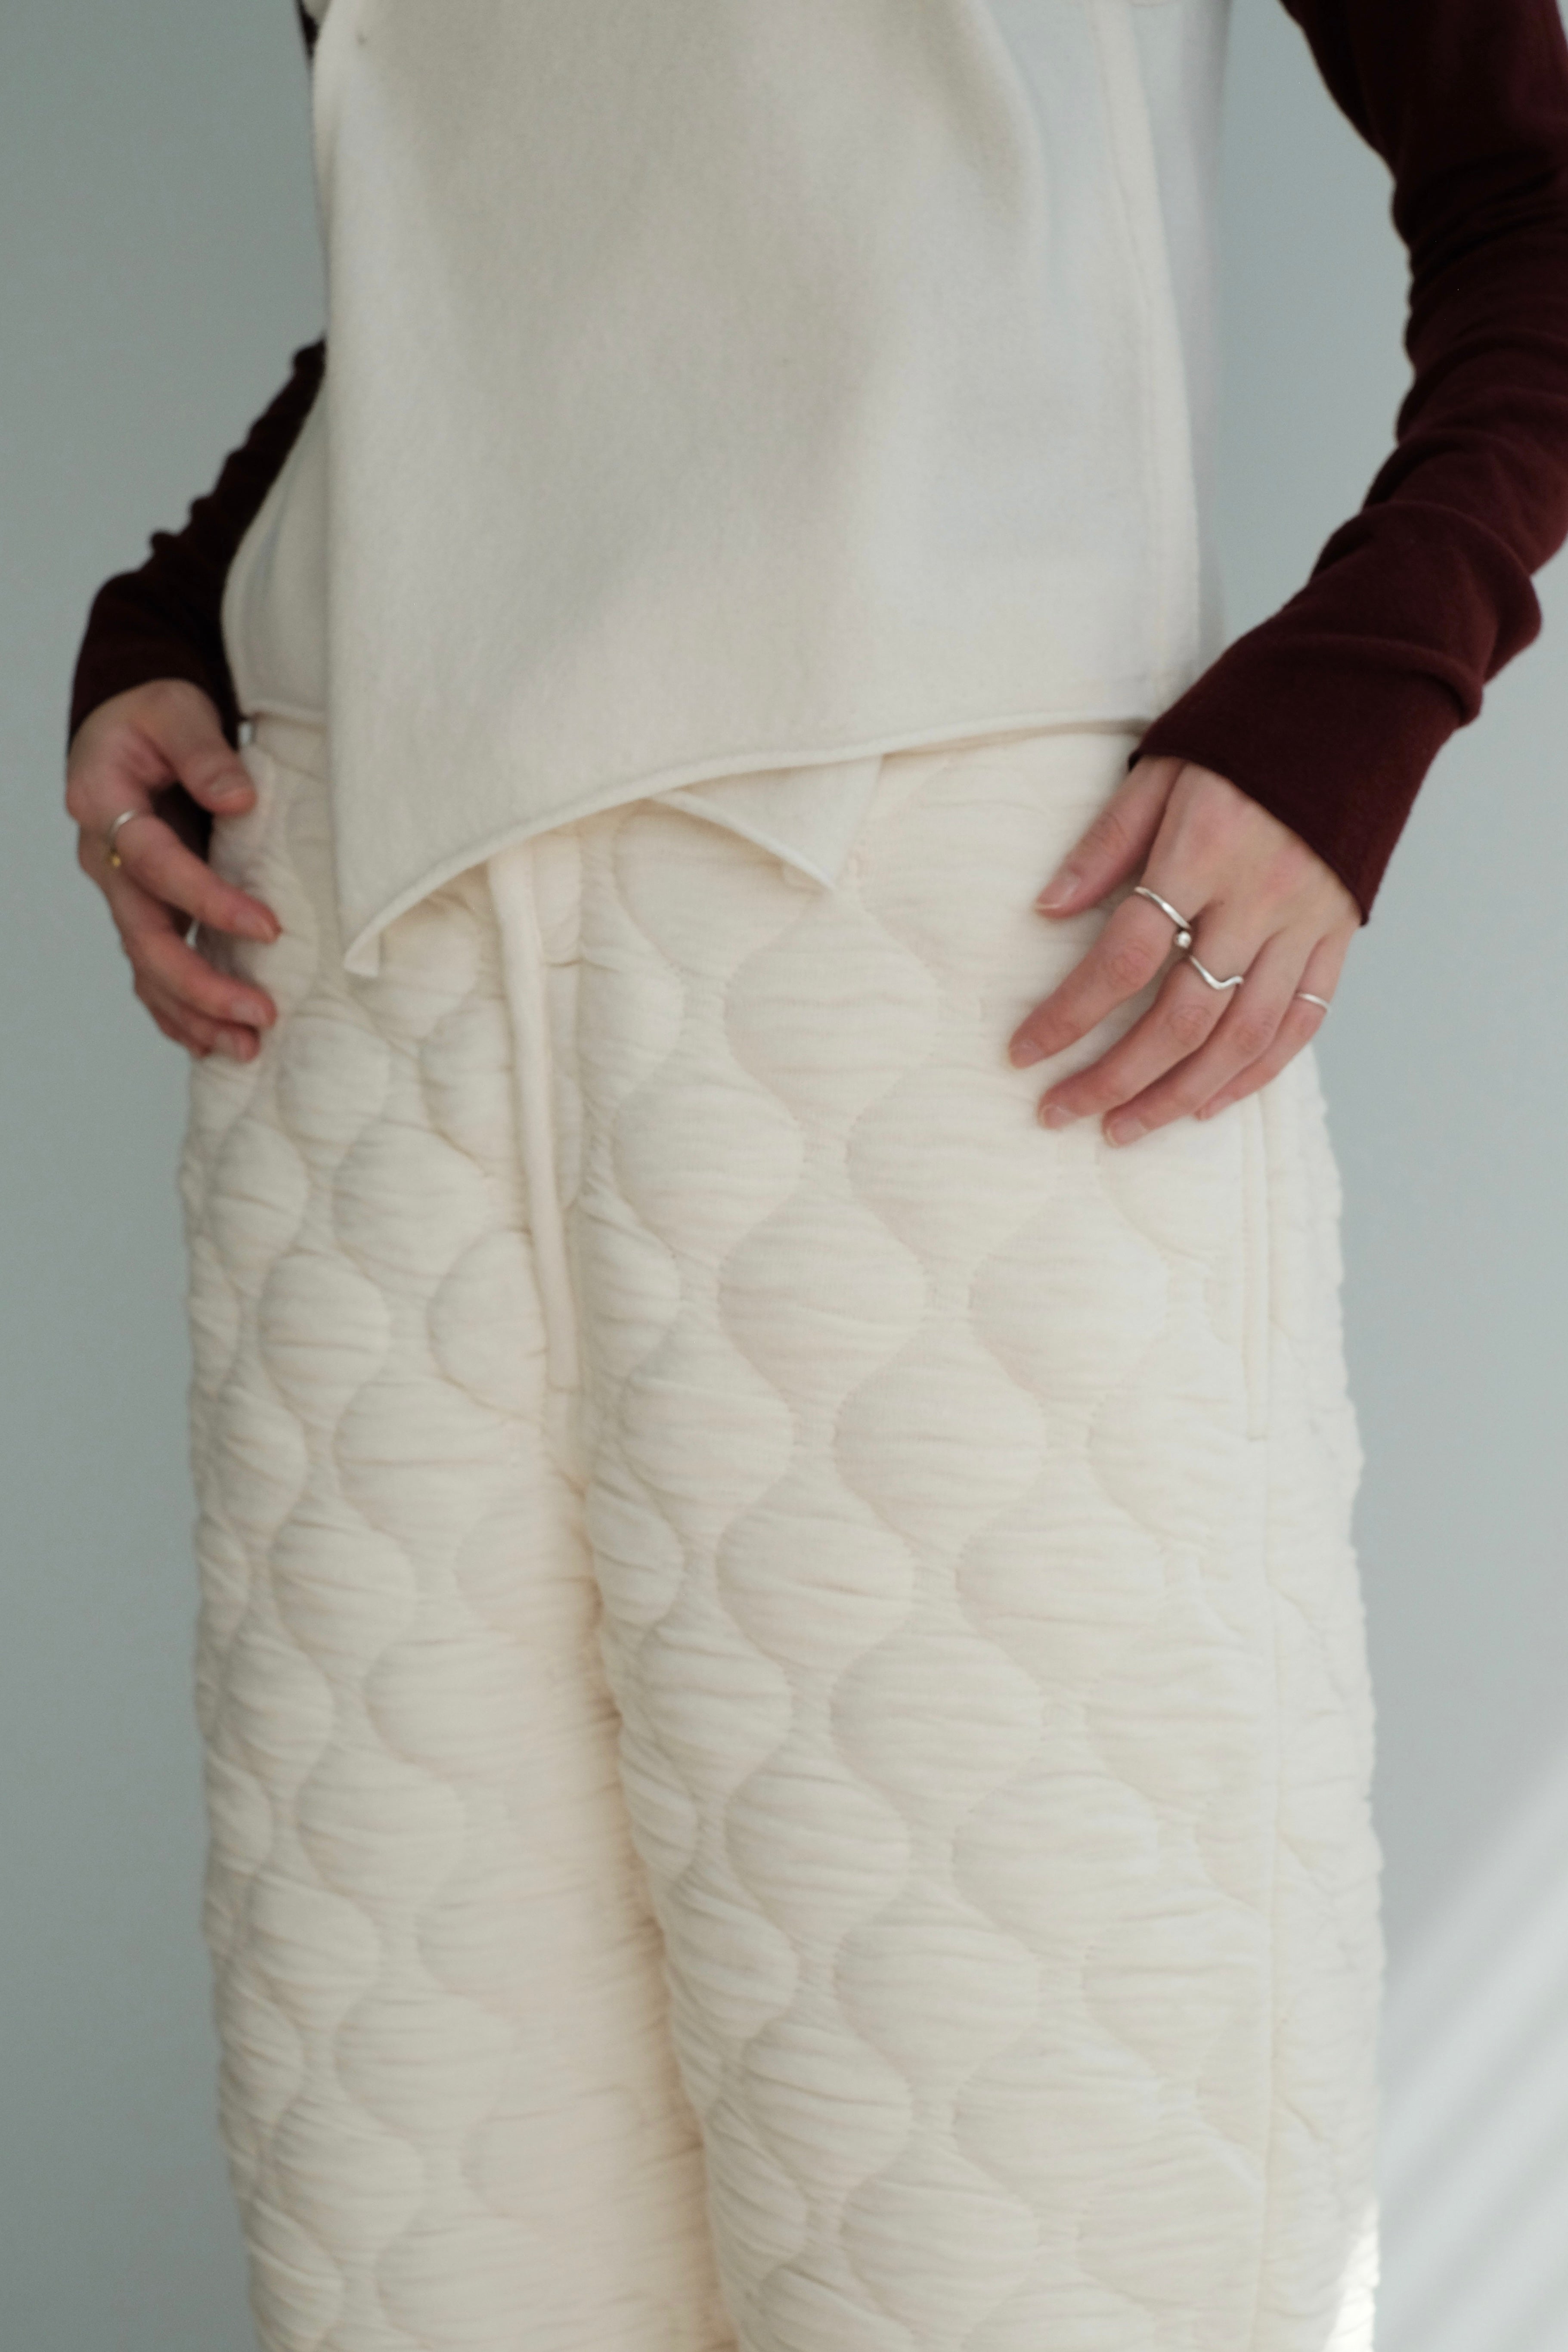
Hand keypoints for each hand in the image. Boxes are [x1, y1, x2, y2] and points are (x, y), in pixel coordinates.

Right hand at [65, 678, 280, 1059]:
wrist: (132, 725)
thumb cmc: (156, 714)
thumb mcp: (177, 711)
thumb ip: (203, 753)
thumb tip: (239, 799)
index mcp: (104, 807)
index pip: (157, 867)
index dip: (209, 902)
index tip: (268, 928)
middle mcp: (103, 860)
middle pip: (144, 938)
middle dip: (200, 985)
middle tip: (260, 1015)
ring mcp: (119, 892)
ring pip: (146, 967)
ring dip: (193, 1013)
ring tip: (246, 1048)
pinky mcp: (141, 909)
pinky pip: (151, 971)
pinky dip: (177, 1011)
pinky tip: (211, 1042)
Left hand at [1007, 754, 1357, 1142]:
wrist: (1358, 696)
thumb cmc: (1246, 729)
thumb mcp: (1162, 763)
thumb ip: (1106, 842)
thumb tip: (1046, 910)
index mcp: (1204, 850)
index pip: (1125, 956)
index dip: (1068, 1015)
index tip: (1022, 1053)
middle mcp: (1259, 897)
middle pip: (1181, 1016)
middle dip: (1114, 1077)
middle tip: (1061, 1113)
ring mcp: (1307, 922)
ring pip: (1241, 1037)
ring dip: (1177, 1094)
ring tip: (1124, 1128)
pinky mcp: (1340, 934)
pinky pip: (1300, 1023)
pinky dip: (1254, 1074)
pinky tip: (1207, 1104)